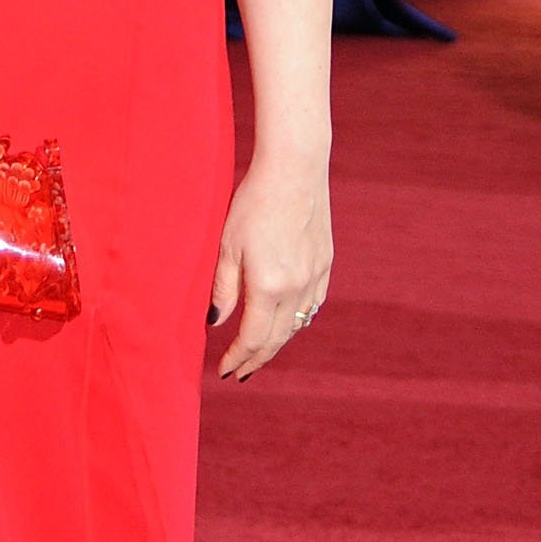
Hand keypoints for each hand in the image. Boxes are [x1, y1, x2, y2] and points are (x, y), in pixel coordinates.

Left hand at [208, 149, 331, 383]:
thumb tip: (214, 323)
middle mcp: (297, 287)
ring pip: (297, 325)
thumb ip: (222, 289)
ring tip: (259, 351)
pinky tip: (286, 322)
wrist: (295, 169)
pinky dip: (297, 321)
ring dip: (277, 342)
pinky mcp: (326, 264)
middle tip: (240, 372)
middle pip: (278, 339)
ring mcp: (315, 277)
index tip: (224, 371)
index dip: (238, 358)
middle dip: (257, 359)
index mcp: (269, 286)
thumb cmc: (253, 202)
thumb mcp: (227, 245)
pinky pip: (312, 306)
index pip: (253, 339)